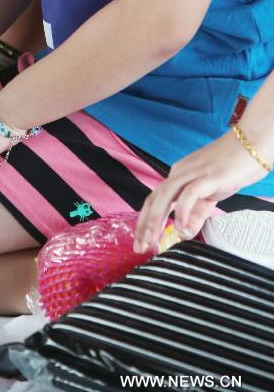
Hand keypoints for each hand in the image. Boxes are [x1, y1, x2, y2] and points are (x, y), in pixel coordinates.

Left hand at [134, 129, 268, 251]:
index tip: (141, 242)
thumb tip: (184, 232)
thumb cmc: (231, 168)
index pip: (154, 200)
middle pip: (154, 199)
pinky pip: (189, 193)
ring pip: (165, 195)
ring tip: (152, 240)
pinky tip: (180, 226)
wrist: (251, 144)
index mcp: (178, 176)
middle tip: (140, 247)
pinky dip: (182, 210)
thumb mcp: (210, 195)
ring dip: (156, 219)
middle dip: (144, 225)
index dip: (145, 222)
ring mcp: (193, 173)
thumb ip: (197, 213)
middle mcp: (180, 173)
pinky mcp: (209, 176)